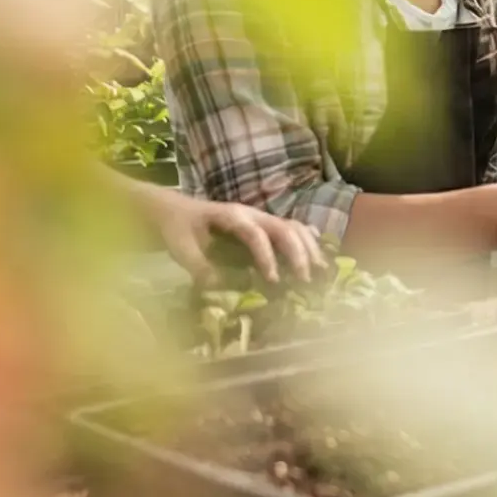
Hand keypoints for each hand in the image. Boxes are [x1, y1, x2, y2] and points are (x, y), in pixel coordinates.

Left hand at [142, 186, 327, 285]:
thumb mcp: (180, 247)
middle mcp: (252, 214)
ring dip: (308, 248)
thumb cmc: (178, 228)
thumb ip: (198, 265)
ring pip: (293, 226)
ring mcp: (260, 217)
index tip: (273, 281)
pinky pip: (292, 227)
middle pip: (284, 228)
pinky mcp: (263, 224)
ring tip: (319, 271)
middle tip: (304, 280)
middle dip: (298, 254)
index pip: (255, 234)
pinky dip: (308, 240)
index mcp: (232, 216)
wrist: (175, 209)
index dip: (266, 257)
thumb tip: (221, 286)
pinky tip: (320, 254)